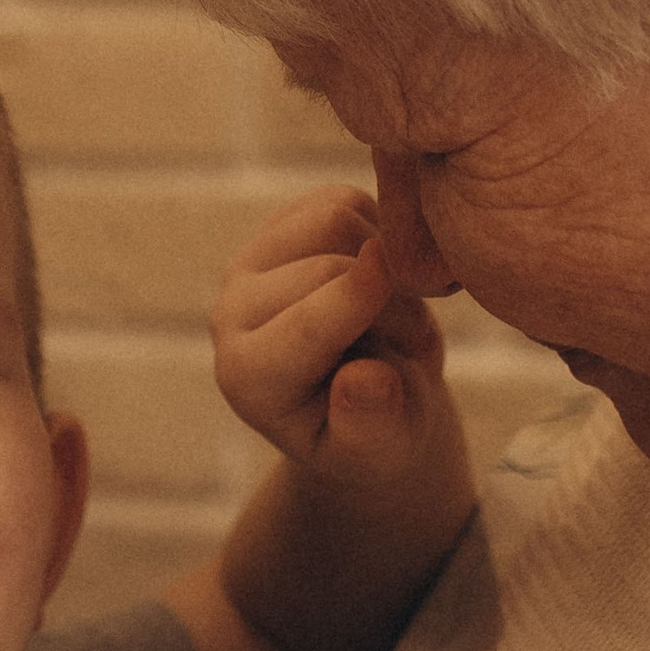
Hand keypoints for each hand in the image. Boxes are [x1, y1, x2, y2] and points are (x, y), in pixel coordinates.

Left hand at [213, 188, 451, 492]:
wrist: (365, 405)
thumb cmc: (376, 437)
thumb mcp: (382, 451)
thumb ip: (369, 423)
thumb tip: (362, 379)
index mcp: (248, 376)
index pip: (305, 325)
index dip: (364, 301)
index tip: (417, 283)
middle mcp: (232, 313)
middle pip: (327, 266)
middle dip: (393, 300)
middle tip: (417, 344)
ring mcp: (251, 262)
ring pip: (333, 218)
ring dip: (388, 256)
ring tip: (401, 311)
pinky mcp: (280, 226)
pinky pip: (344, 199)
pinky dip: (380, 227)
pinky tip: (387, 277)